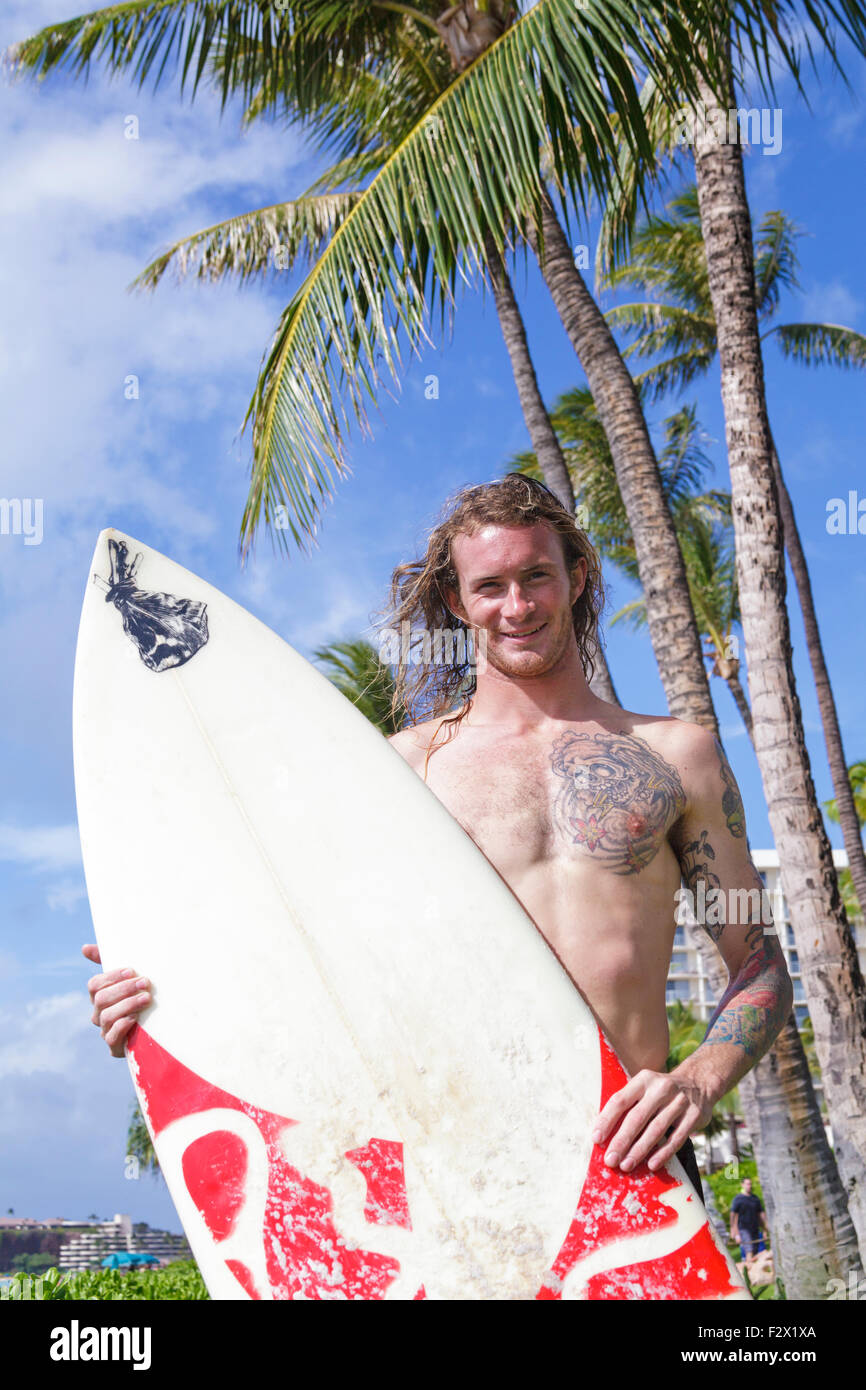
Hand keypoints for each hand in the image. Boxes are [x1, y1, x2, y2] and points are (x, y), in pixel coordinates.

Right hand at [82, 944, 150, 1058]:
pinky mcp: (115, 1048)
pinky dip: (123, 1026)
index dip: (111, 977)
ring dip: (128, 1005)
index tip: (132, 971)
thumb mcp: (127, 978)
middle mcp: (99, 1014)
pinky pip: (111, 1038)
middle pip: (101, 999)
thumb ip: (106, 961)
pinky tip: (136, 1018)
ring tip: (146, 998)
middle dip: (124, 989)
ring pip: (107, 1017)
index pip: (94, 985)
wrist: (155, 1029)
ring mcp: (105, 1031)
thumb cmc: (138, 997)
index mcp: (99, 997)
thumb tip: (84, 948)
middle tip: (145, 983)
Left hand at [590, 1067, 713, 1172]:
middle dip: (621, 1141)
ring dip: (639, 1150)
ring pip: (655, 1130)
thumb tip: (604, 1133)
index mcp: (643, 1080)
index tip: (596, 1139)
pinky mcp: (694, 1115)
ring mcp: (679, 1102)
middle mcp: (661, 1088)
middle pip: (637, 1117)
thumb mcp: (645, 1087)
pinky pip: (676, 1138)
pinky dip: (663, 1153)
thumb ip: (628, 1104)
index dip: (606, 1120)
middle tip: (610, 1160)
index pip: (620, 1100)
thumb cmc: (661, 1091)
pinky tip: (651, 1165)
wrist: (699, 1082)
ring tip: (626, 1165)